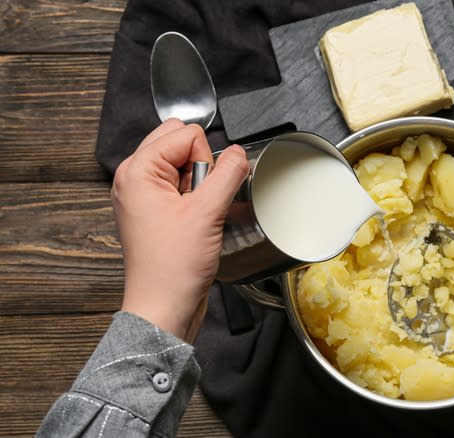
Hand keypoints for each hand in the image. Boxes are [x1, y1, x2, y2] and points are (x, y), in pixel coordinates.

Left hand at [111, 119, 248, 341]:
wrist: (164, 306)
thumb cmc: (172, 267)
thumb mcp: (207, 212)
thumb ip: (228, 174)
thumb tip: (239, 152)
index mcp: (137, 170)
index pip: (185, 134)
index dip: (204, 160)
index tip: (200, 193)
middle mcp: (134, 178)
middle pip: (180, 142)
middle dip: (200, 166)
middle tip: (198, 201)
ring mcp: (142, 195)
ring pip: (183, 165)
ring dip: (198, 185)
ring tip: (195, 216)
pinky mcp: (154, 211)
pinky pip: (181, 186)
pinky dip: (195, 198)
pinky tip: (195, 222)